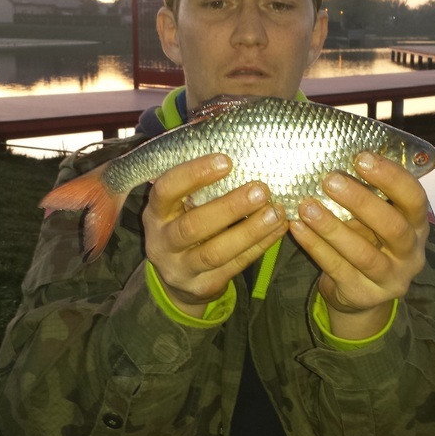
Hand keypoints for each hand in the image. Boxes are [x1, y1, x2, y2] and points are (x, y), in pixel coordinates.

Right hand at [143, 154, 288, 316]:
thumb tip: (238, 149)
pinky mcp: (203, 286)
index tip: (226, 160)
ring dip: (249, 231)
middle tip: (261, 189)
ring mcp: (181, 268)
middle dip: (229, 207)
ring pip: (215, 252)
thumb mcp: (178, 207)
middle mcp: (162, 242)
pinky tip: (278, 228)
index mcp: (156, 213)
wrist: (177, 282)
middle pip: (192, 226)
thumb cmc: (184, 228)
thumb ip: (197, 186)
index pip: (166, 190)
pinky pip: (234, 266)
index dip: (193, 174)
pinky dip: (259, 247)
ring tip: (275, 212)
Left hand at [289, 151, 429, 339]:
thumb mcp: (375, 219)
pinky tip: (296, 228)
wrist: (362, 295)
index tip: (361, 157)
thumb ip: (368, 194)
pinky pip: (336, 268)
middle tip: (329, 180)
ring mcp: (390, 278)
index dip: (391, 177)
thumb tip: (334, 154)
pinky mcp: (363, 295)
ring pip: (362, 253)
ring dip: (331, 227)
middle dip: (360, 201)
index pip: (414, 198)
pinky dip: (315, 246)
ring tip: (305, 206)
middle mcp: (410, 254)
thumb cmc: (367, 241)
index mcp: (417, 226)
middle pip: (392, 227)